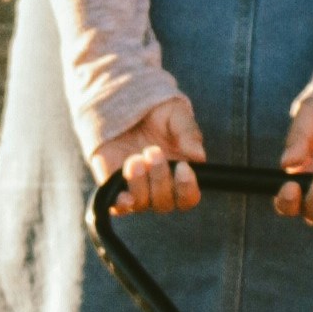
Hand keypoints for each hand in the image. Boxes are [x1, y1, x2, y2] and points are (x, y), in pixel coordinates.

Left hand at [95, 98, 204, 215]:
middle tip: (152, 151)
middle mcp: (159, 187)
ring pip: (142, 203)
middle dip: (160, 178)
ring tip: (135, 159)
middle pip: (165, 203)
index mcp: (180, 175)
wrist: (125, 105)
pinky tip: (125, 196)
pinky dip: (122, 204)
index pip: (188, 197)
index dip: (187, 188)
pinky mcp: (114, 187)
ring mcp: (136, 189)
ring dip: (140, 184)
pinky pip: (118, 206)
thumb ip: (188, 134)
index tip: (182, 166)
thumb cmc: (157, 114)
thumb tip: (199, 156)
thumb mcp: (176, 115)